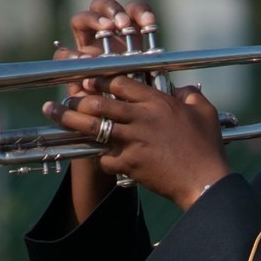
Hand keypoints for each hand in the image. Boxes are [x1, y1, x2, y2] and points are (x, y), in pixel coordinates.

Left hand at [48, 0, 229, 220]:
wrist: (205, 182)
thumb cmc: (207, 148)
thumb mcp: (204, 114)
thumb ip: (190, 96)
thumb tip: (183, 89)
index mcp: (157, 102)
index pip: (120, 82)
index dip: (102, 79)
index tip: (90, 78)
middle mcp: (140, 118)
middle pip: (100, 101)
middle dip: (79, 96)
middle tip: (65, 95)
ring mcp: (133, 141)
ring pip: (93, 126)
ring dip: (70, 118)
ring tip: (53, 111)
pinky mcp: (130, 164)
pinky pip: (105, 158)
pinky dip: (101, 158)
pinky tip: (99, 157)